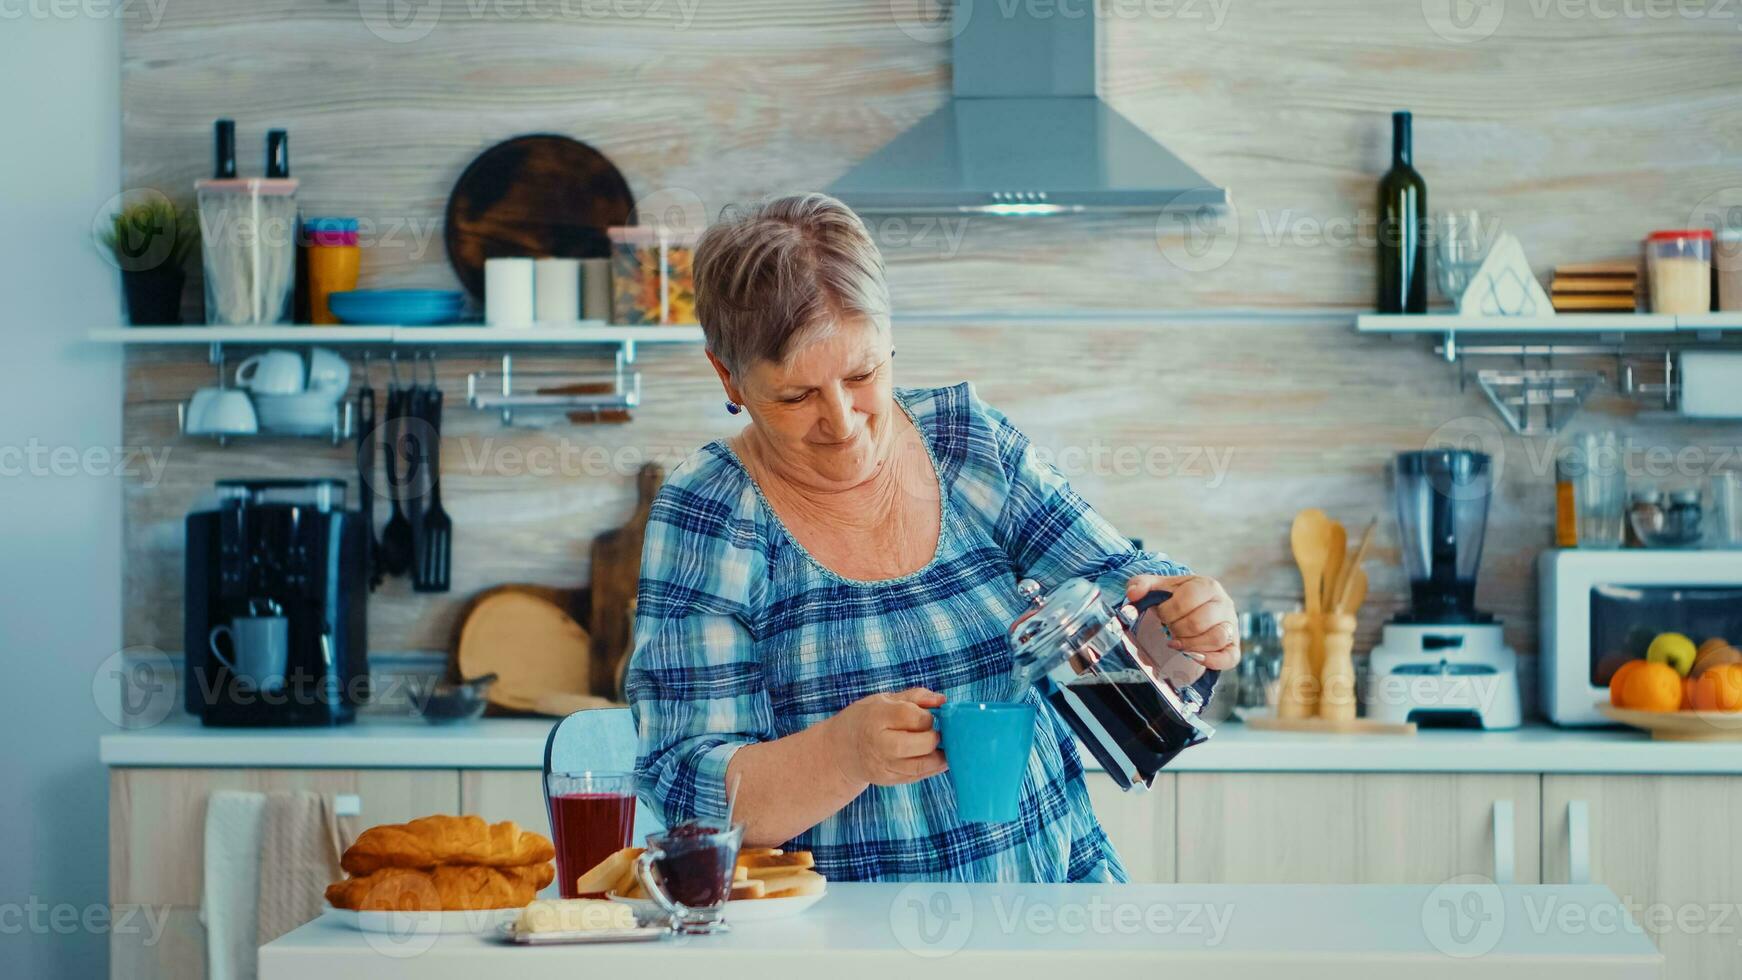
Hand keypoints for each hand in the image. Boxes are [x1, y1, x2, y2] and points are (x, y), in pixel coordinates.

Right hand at [825, 687, 946, 786]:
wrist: (839, 750)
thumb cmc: (866, 719)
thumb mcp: (884, 700)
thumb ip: (915, 697)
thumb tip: (942, 700)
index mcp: (876, 717)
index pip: (911, 716)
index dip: (926, 716)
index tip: (927, 716)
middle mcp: (879, 744)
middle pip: (920, 744)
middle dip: (935, 738)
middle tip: (938, 733)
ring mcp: (883, 765)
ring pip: (922, 765)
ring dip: (940, 757)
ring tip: (944, 747)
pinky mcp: (888, 780)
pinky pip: (917, 776)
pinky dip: (933, 768)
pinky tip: (939, 759)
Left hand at [1125, 574, 1240, 670]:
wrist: (1196, 608)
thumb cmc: (1177, 598)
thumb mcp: (1159, 587)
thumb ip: (1141, 584)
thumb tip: (1133, 594)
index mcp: (1207, 586)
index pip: (1187, 599)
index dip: (1168, 611)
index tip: (1161, 614)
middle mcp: (1224, 604)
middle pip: (1198, 622)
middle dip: (1176, 629)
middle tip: (1168, 629)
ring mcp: (1231, 625)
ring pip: (1215, 638)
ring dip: (1190, 645)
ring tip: (1177, 642)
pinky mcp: (1233, 646)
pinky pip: (1230, 657)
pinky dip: (1212, 661)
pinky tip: (1193, 658)